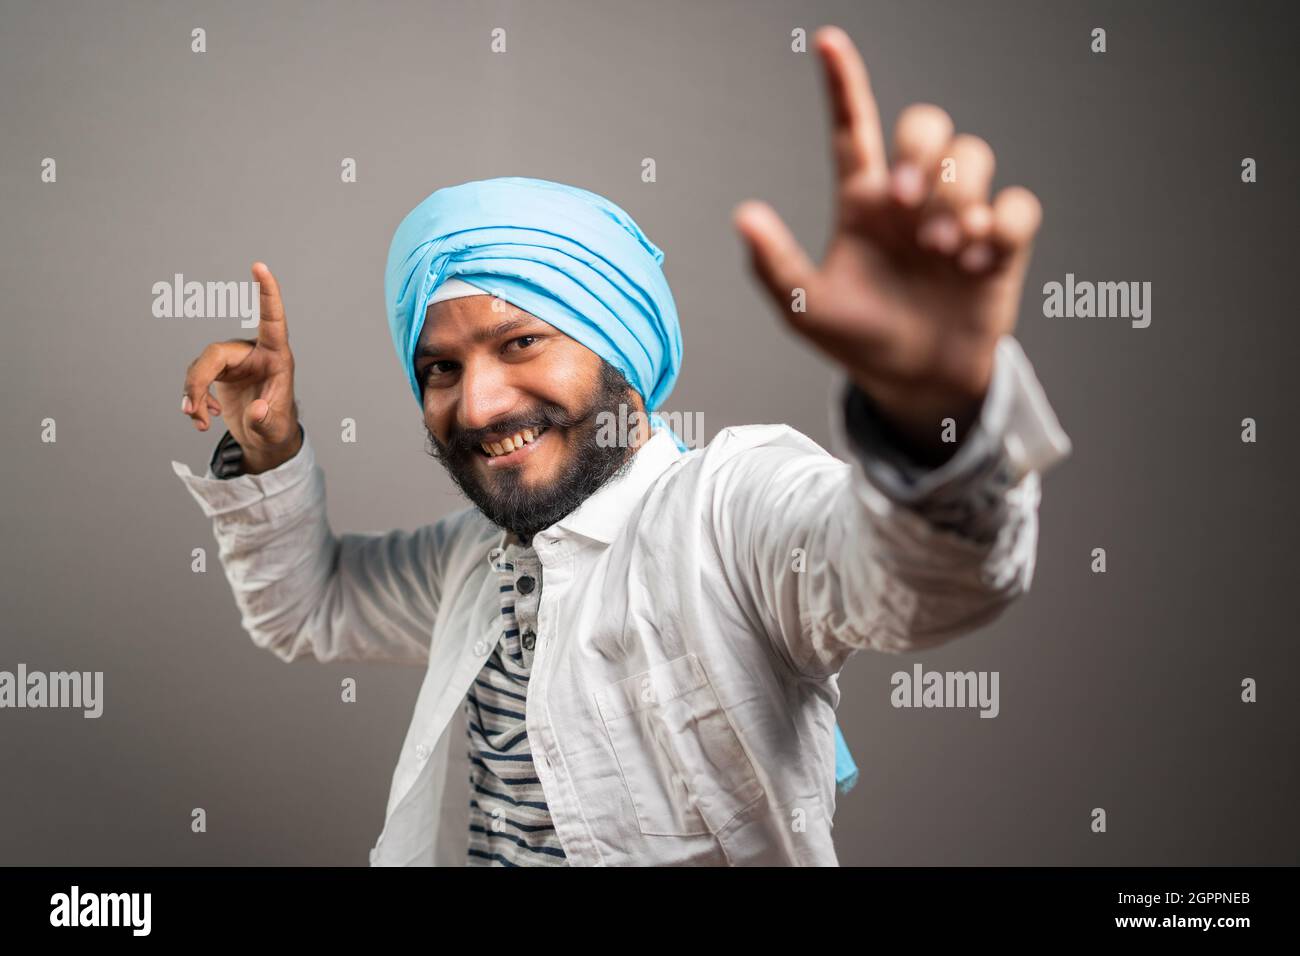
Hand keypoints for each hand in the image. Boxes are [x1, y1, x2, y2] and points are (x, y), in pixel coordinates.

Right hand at [180, 262, 301, 473]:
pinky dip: (193, 399)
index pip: (271, 319)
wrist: (266, 439)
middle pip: (214, 354)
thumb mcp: (275, 430)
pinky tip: (202, 418)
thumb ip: (266, 420)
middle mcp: (253, 352)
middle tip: (194, 411)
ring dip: (193, 395)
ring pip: (200, 366)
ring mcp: (234, 360)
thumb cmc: (277, 428)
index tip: (259, 266)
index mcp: (276, 355)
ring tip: (200, 422)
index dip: (266, 293)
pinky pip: (196, 377)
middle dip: (197, 382)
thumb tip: (257, 410)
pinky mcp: (219, 371)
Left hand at [734, 25, 1042, 463]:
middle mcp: (912, 200)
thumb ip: (775, 265)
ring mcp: (960, 216)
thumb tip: (744, 216)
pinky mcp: (1002, 244)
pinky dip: (1004, 225)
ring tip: (946, 248)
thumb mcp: (807, 309)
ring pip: (976, 155)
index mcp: (862, 203)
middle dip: (922, 150)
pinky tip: (979, 261)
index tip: (827, 43)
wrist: (915, 383)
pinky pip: (1020, 205)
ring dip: (960, 195)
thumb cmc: (861, 340)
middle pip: (927, 126)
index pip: (851, 129)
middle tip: (907, 200)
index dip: (842, 84)